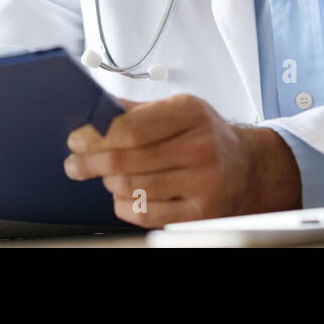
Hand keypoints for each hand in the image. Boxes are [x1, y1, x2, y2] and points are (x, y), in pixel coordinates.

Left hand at [64, 93, 300, 228]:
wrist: (247, 167)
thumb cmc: (207, 135)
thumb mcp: (181, 109)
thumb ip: (139, 110)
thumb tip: (96, 109)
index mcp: (191, 113)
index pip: (131, 129)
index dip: (96, 137)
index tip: (77, 140)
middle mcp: (200, 147)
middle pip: (126, 161)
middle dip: (91, 163)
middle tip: (76, 164)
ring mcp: (203, 183)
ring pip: (131, 189)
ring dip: (109, 183)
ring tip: (108, 176)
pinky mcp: (200, 214)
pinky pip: (143, 214)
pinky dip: (124, 205)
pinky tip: (126, 195)